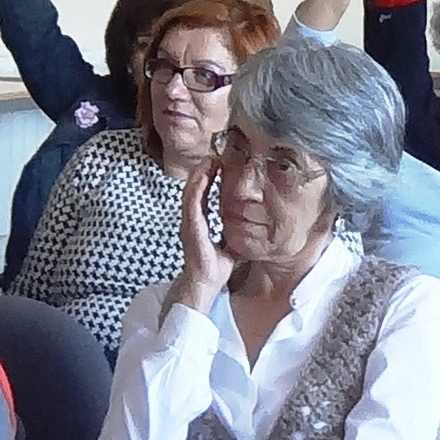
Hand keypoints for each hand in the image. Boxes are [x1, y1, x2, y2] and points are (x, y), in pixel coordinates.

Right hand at [171, 158, 234, 312]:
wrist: (204, 285)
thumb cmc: (215, 270)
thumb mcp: (230, 247)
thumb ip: (235, 234)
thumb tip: (250, 228)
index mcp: (200, 224)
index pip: (203, 196)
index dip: (209, 180)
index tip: (220, 165)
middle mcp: (192, 220)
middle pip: (195, 188)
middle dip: (203, 171)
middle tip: (215, 155)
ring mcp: (189, 222)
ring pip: (191, 190)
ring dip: (199, 173)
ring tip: (209, 158)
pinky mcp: (191, 226)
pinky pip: (192, 200)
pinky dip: (198, 185)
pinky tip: (204, 173)